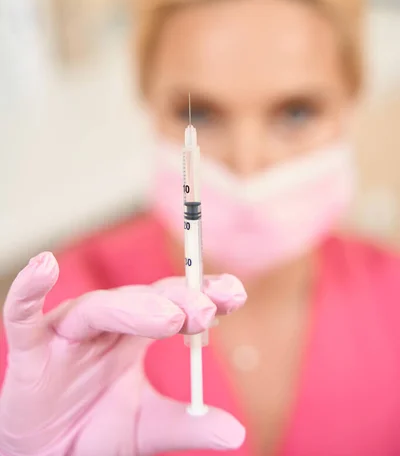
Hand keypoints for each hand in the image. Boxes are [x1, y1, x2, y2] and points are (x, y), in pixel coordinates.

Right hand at [0, 252, 246, 455]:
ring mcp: (68, 332)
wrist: (48, 454)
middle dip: (177, 300)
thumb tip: (236, 433)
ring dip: (133, 307)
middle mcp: (106, 324)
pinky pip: (24, 314)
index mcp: (136, 334)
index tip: (236, 293)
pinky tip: (44, 266)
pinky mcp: (30, 347)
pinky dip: (29, 289)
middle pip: (142, 298)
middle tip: (206, 309)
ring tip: (168, 315)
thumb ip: (185, 426)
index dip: (203, 295)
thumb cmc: (95, 430)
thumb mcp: (146, 428)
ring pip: (99, 307)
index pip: (173, 302)